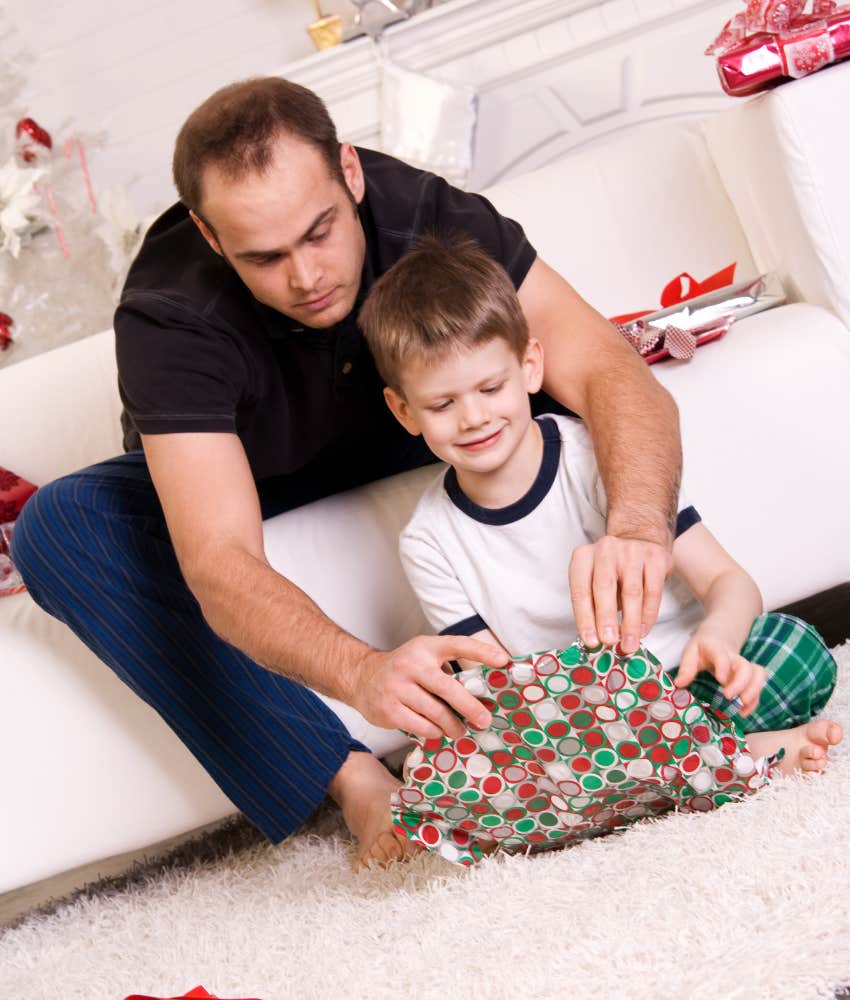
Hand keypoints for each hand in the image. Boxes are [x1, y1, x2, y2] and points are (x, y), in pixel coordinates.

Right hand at [349, 635, 509, 740]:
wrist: (361, 677)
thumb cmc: (403, 669)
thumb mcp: (423, 656)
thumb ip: (447, 667)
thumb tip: (482, 690)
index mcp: (425, 648)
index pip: (457, 645)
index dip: (481, 652)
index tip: (503, 661)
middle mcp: (411, 664)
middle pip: (449, 689)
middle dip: (471, 708)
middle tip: (483, 720)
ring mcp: (398, 687)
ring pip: (437, 714)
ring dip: (453, 726)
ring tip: (458, 730)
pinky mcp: (389, 709)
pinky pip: (422, 727)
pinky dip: (433, 732)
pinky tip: (436, 731)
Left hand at [568, 535, 672, 654]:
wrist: (639, 541)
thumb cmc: (613, 570)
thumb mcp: (594, 582)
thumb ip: (594, 606)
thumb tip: (596, 639)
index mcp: (583, 557)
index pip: (581, 591)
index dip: (584, 618)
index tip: (590, 641)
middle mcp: (605, 549)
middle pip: (604, 588)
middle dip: (606, 619)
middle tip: (609, 642)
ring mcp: (631, 551)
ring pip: (631, 592)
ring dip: (630, 623)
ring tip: (629, 644)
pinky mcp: (655, 557)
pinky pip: (652, 591)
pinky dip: (648, 615)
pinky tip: (643, 630)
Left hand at [674, 632, 765, 716]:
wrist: (720, 636)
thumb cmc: (703, 648)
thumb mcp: (691, 652)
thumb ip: (686, 667)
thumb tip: (679, 684)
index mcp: (716, 648)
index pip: (722, 655)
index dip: (723, 666)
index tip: (721, 680)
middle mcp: (734, 657)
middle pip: (745, 666)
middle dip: (741, 683)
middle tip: (729, 696)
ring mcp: (744, 667)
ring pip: (758, 674)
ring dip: (753, 691)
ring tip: (742, 708)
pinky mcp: (750, 677)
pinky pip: (758, 686)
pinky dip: (754, 700)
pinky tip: (743, 712)